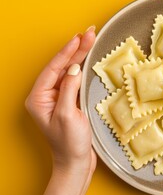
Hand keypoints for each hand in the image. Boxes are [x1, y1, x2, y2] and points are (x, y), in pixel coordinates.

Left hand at [26, 26, 95, 194]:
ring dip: (80, 56)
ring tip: (90, 40)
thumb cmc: (69, 143)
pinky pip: (75, 80)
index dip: (68, 51)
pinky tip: (88, 59)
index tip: (81, 37)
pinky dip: (83, 68)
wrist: (76, 162)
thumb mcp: (68, 114)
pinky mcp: (69, 102)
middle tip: (90, 33)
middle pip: (61, 66)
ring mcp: (58, 98)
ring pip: (69, 71)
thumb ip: (69, 89)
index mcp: (39, 98)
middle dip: (76, 49)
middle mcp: (46, 96)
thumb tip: (74, 68)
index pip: (54, 68)